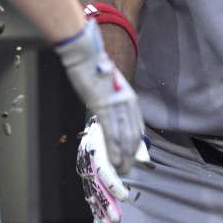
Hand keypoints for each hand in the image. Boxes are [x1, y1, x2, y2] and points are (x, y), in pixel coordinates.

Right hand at [56, 22, 143, 171]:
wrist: (85, 53)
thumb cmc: (92, 66)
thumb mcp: (108, 85)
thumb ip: (112, 100)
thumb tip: (108, 115)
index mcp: (129, 98)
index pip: (137, 128)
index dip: (135, 146)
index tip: (131, 158)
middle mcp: (128, 102)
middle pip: (133, 136)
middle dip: (131, 156)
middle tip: (126, 170)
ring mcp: (116, 105)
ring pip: (124, 138)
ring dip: (123, 157)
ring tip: (120, 170)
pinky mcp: (103, 106)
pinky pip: (111, 132)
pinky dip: (113, 149)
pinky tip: (114, 160)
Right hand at [77, 116, 152, 222]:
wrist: (101, 99)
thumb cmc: (115, 113)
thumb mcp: (127, 122)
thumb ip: (135, 140)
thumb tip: (143, 158)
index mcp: (97, 144)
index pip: (103, 168)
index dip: (112, 184)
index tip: (123, 195)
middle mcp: (89, 154)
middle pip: (96, 182)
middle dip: (106, 201)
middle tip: (115, 217)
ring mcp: (87, 160)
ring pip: (92, 187)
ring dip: (100, 205)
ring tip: (107, 221)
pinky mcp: (88, 165)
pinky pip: (90, 186)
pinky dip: (95, 200)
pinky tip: (98, 213)